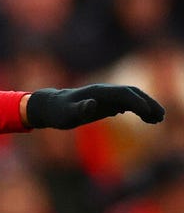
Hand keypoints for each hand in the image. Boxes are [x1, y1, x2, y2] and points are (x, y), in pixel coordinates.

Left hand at [24, 84, 164, 128]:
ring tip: (158, 120)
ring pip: (131, 99)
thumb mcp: (66, 114)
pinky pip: (126, 104)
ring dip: (146, 107)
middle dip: (148, 103)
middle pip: (132, 94)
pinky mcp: (105, 103)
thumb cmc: (58, 112)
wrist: (50, 107)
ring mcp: (106, 97)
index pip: (123, 94)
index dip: (138, 102)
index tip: (149, 113)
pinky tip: (146, 119)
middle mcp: (104, 92)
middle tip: (161, 117)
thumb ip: (79, 109)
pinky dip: (138, 110)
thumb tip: (92, 104)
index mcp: (98, 92)